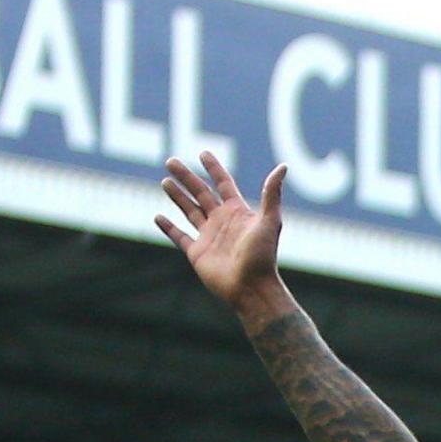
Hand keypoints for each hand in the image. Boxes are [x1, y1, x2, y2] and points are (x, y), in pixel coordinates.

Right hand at [155, 152, 286, 314]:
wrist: (251, 288)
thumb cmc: (263, 257)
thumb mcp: (270, 221)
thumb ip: (272, 194)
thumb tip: (282, 166)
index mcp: (237, 211)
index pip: (223, 183)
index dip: (214, 168)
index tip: (203, 153)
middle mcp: (221, 221)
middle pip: (200, 192)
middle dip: (186, 177)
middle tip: (170, 161)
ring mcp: (208, 236)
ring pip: (188, 210)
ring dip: (177, 196)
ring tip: (165, 180)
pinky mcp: (197, 253)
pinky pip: (180, 236)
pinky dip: (168, 227)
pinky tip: (157, 217)